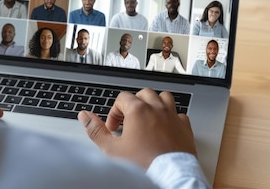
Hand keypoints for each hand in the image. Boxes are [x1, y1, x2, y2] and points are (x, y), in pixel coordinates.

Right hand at [77, 88, 195, 168]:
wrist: (169, 176)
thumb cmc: (143, 164)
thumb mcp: (111, 149)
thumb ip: (96, 130)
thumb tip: (84, 116)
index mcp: (138, 110)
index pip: (122, 98)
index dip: (114, 112)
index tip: (113, 127)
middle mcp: (157, 109)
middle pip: (143, 94)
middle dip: (134, 104)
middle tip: (128, 120)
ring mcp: (172, 116)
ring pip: (164, 97)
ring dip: (154, 104)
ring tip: (148, 116)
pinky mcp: (185, 127)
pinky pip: (178, 113)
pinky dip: (171, 117)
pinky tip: (165, 127)